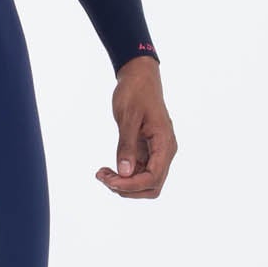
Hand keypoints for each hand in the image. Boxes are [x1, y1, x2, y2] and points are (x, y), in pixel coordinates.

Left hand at [95, 55, 176, 199]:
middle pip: (151, 186)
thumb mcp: (128, 117)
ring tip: (102, 174)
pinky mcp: (147, 152)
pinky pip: (138, 173)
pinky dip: (123, 176)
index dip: (131, 185)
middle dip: (127, 188)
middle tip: (103, 177)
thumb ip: (127, 145)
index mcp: (164, 143)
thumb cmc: (135, 92)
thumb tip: (125, 173)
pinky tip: (107, 170)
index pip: (153, 178)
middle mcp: (164, 151)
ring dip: (123, 184)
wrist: (140, 78)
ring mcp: (157, 153)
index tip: (109, 180)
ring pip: (144, 183)